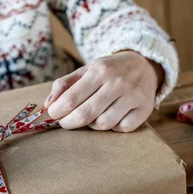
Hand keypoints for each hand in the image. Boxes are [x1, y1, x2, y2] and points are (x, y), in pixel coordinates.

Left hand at [45, 51, 163, 131]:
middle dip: (69, 122)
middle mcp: (118, 82)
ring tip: (90, 116)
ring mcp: (133, 96)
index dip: (58, 111)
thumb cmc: (109, 70)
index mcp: (100, 70)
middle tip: (65, 122)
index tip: (53, 114)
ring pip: (103, 124)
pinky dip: (113, 127)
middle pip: (86, 114)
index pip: (72, 98)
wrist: (144, 65)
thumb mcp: (86, 70)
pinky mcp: (145, 109)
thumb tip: (48, 105)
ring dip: (92, 125)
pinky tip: (111, 117)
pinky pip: (122, 128)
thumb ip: (64, 85)